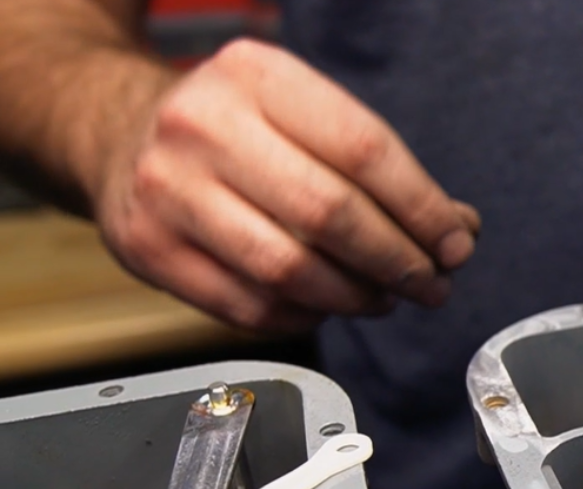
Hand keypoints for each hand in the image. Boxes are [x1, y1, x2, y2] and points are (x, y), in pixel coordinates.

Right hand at [92, 39, 479, 330]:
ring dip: (356, 297)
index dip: (423, 207)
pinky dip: (305, 315)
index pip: (364, 149)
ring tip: (385, 297)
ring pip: (290, 270)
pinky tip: (328, 305)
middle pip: (330, 214)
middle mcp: (203, 126)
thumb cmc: (237, 131)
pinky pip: (250, 306)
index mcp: (256, 76)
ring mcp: (168, 190)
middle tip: (432, 284)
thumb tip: (457, 231)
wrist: (123, 137)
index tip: (456, 243)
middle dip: (398, 261)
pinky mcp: (149, 249)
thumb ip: (380, 169)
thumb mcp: (302, 115)